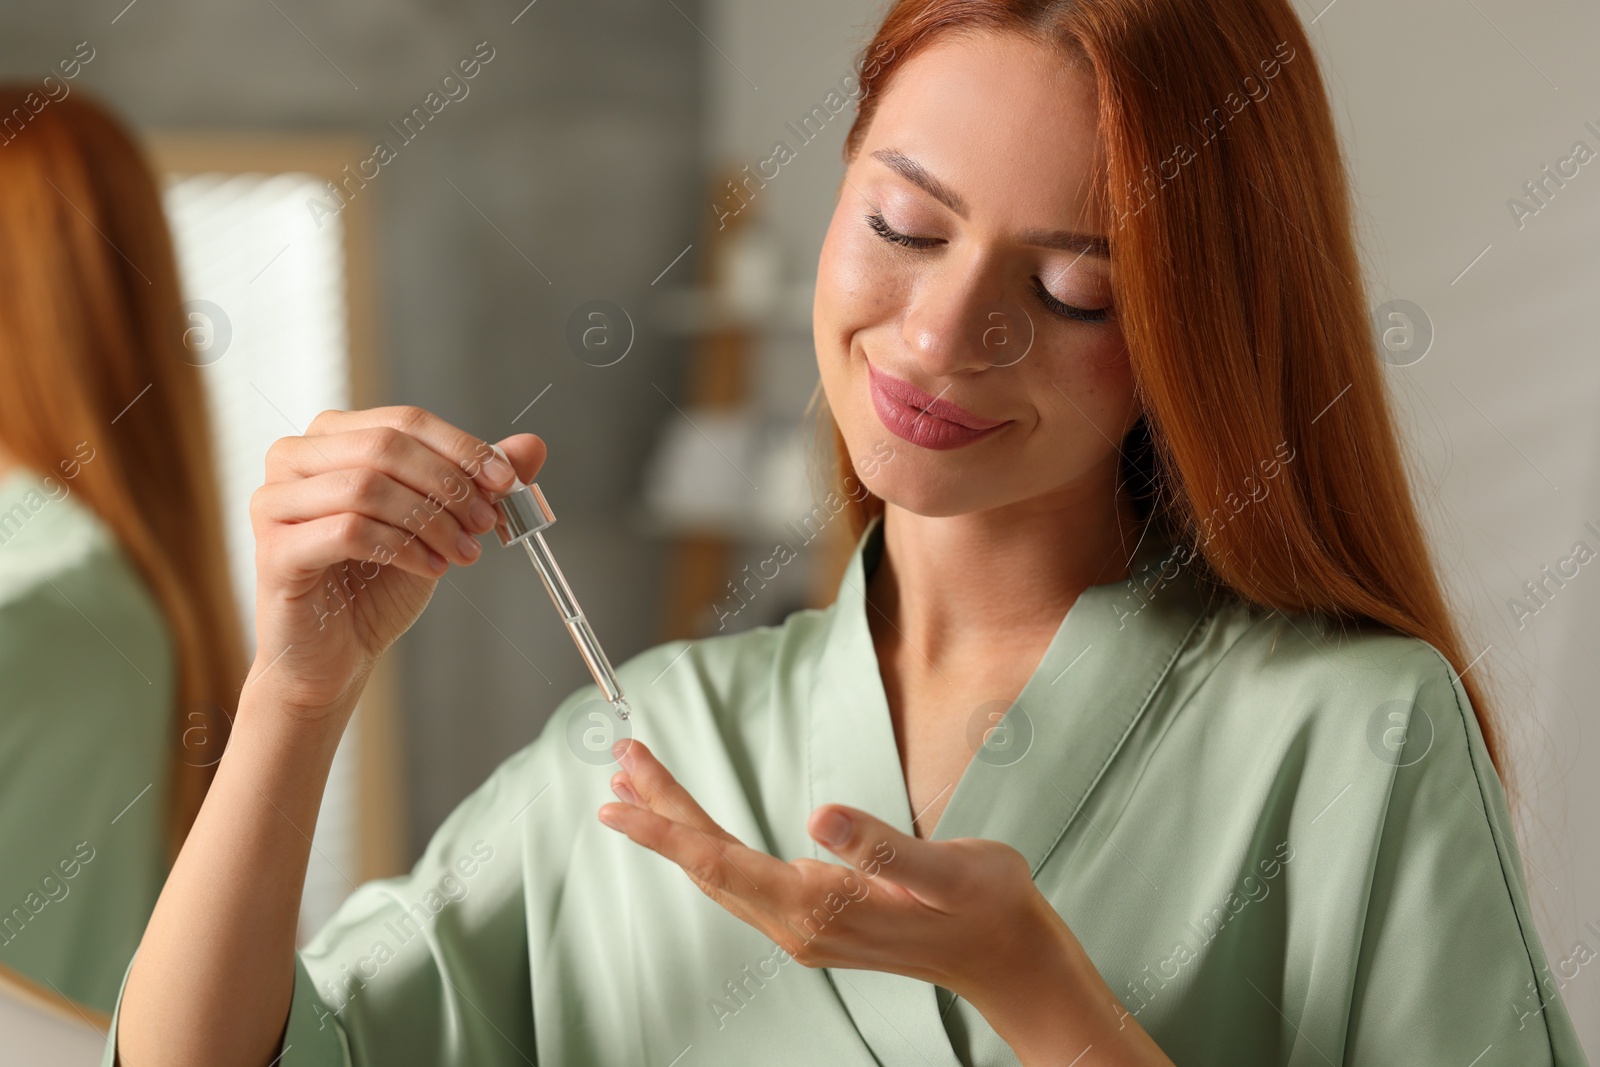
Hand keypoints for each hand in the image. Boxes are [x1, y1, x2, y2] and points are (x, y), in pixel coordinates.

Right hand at [247, 405, 544, 717]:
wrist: (334, 655)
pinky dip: (404, 548)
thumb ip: (475, 483)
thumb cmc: (375, 584)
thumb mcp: (437, 524)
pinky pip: (350, 531)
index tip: (506, 481)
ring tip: (463, 554)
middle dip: (449, 485)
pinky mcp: (275, 551)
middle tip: (486, 522)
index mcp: (330, 438)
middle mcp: (293, 459)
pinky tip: (432, 569)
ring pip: (368, 486)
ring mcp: (274, 503)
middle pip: (386, 446)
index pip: (404, 421)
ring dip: (431, 521)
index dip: (462, 447)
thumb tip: (529, 446)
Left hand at [597, 741, 1172, 1064]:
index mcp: (822, 908)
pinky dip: (708, 846)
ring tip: (639, 785)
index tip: (617, 799)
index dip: (666, 828)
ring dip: (678, 829)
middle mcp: (799, 925)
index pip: (722, 862)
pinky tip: (697, 828)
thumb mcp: (948, 869)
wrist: (1009, 960)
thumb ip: (881, 844)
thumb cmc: (986, 908)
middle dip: (660, 814)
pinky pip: (742, 880)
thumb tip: (819, 816)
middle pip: (709, 864)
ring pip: (721, 873)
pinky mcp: (815, 921)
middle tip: (619, 763)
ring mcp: (804, 927)